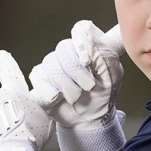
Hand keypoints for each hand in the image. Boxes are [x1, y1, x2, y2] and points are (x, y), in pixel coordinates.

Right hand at [29, 20, 125, 150]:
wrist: (90, 121)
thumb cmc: (102, 96)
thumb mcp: (111, 74)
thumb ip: (101, 52)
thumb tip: (85, 36)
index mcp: (89, 46)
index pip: (82, 29)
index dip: (83, 42)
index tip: (89, 62)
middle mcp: (69, 52)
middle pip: (63, 48)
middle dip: (76, 71)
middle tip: (89, 86)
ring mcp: (53, 65)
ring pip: (51, 63)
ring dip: (67, 85)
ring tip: (77, 96)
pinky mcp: (40, 79)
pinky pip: (38, 78)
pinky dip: (51, 91)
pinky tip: (60, 98)